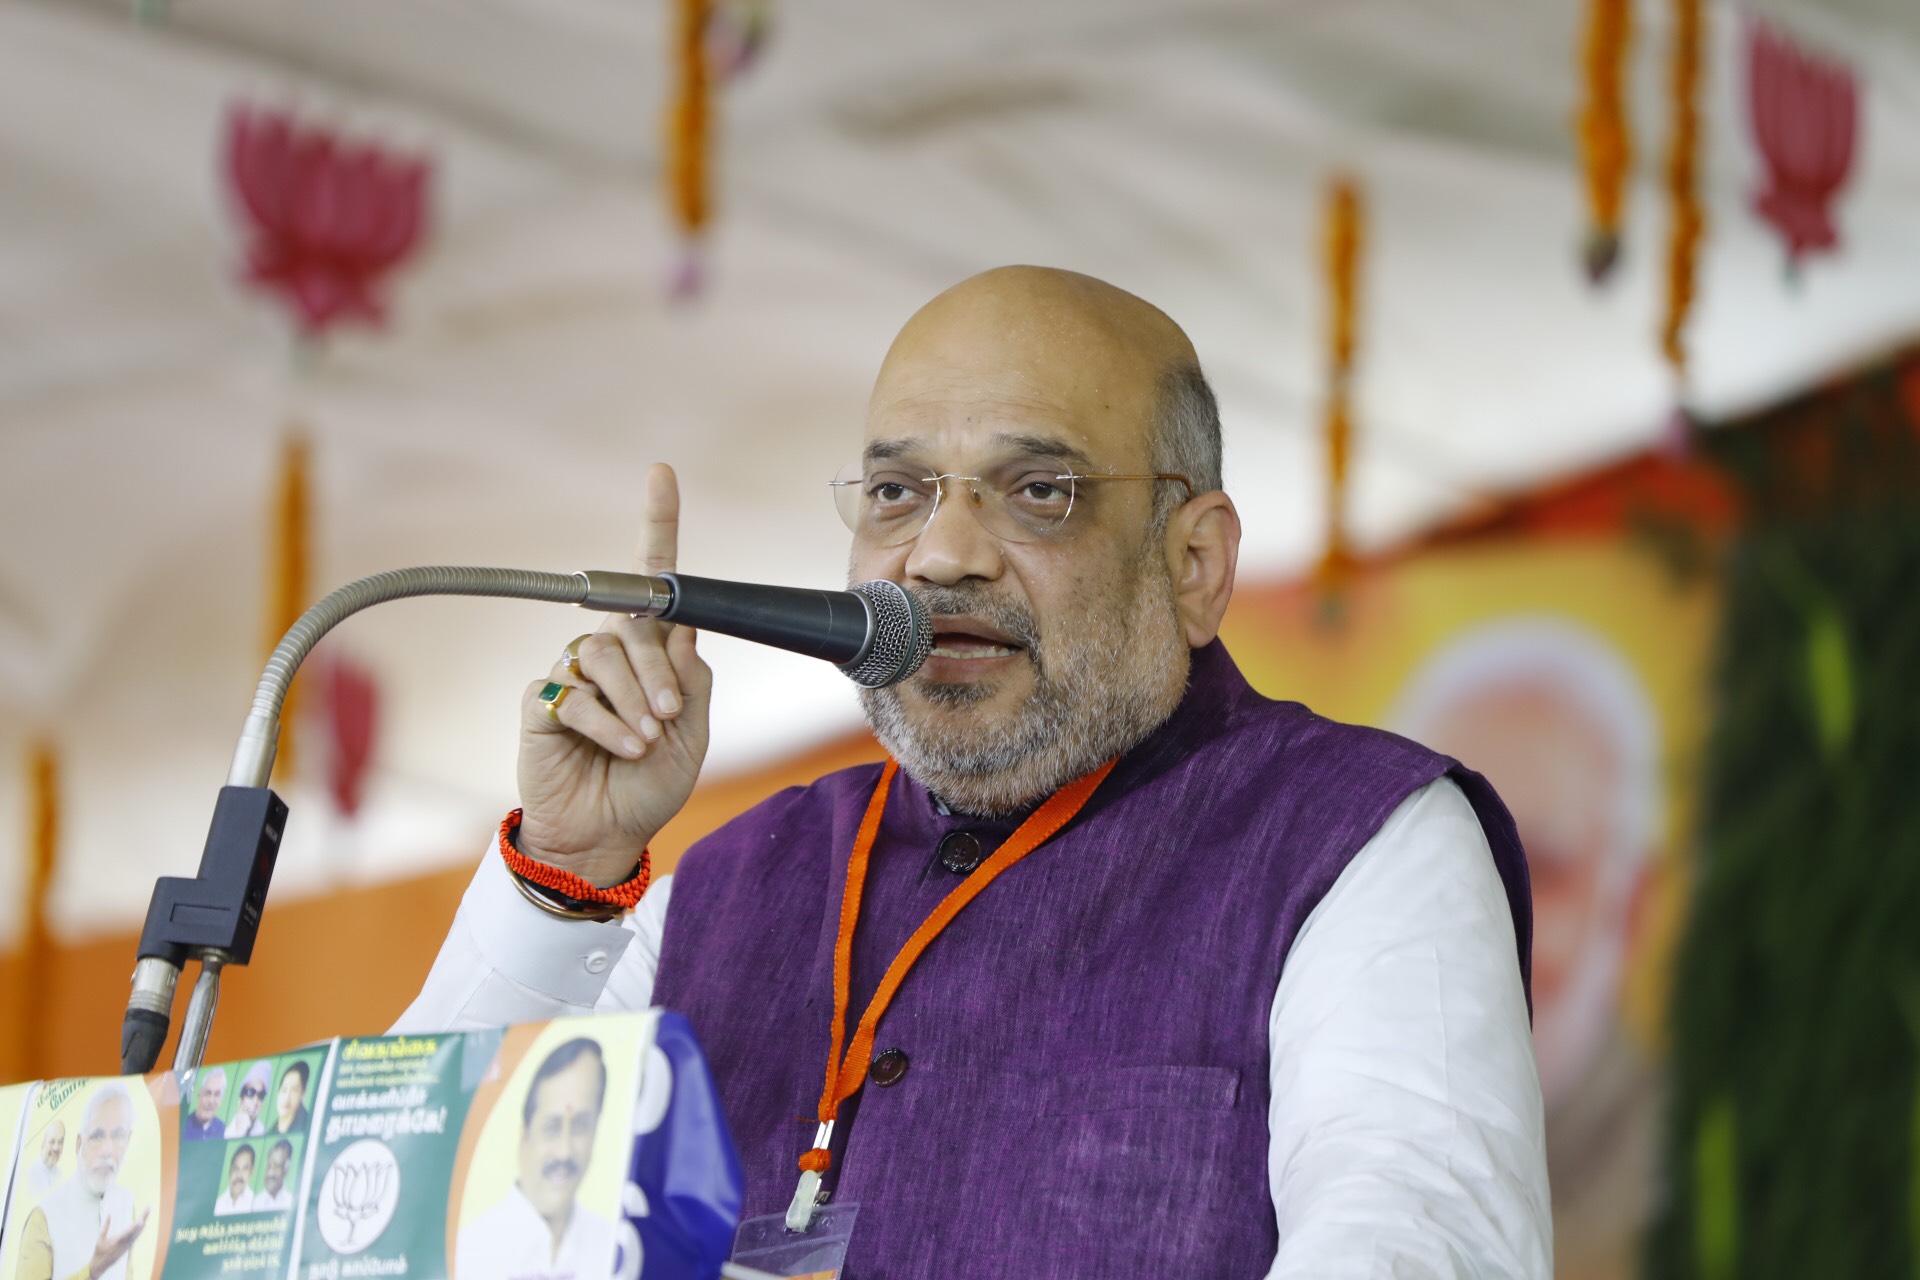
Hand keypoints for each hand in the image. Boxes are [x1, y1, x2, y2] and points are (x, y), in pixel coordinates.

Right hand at [89, 1207, 149, 1279]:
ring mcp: (129, 1244)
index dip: (135, 1226)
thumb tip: (109, 1214)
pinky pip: (137, 1235)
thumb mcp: (100, 1238)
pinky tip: (143, 1222)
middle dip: (143, 1218)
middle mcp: (126, 1242)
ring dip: (143, 1221)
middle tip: (148, 1207)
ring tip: (147, 1212)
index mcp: (118, 1240)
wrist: (102, 1264)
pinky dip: (141, 1227)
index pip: (129, 1232)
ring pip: (139, 1231)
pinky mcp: (130, 1245)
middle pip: (137, 1229)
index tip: (141, 1220)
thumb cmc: (100, 1251)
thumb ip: (105, 1226)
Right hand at [516, 464, 713, 886]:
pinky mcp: (544, 701)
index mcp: (654, 652)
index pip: (655, 582)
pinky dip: (603, 723)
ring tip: (643, 740)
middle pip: (635, 625)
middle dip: (657, 672)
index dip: (658, 525)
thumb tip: (682, 634)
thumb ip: (691, 679)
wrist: (607, 834)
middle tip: (668, 716)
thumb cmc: (650, 784)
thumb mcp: (692, 734)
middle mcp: (612, 652)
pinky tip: (617, 747)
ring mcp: (575, 674)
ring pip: (603, 655)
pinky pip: (573, 693)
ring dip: (631, 700)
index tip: (661, 474)